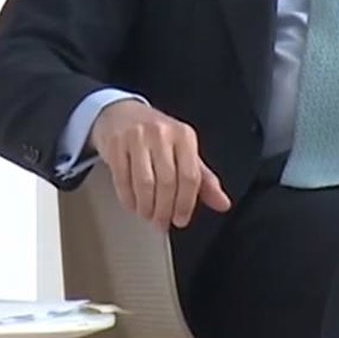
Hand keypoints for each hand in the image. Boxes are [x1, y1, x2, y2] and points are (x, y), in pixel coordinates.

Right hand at [89, 99, 231, 230]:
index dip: (186, 203)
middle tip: (162, 223)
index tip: (181, 219)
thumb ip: (203, 179)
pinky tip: (133, 204)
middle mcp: (161, 133)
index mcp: (184, 136)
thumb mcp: (184, 152)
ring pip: (144, 183)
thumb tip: (222, 203)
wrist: (121, 114)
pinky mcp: (116, 143)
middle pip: (167, 182)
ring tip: (147, 214)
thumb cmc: (156, 136)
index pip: (190, 176)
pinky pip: (122, 179)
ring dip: (146, 207)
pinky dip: (128, 198)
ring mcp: (136, 137)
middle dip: (164, 210)